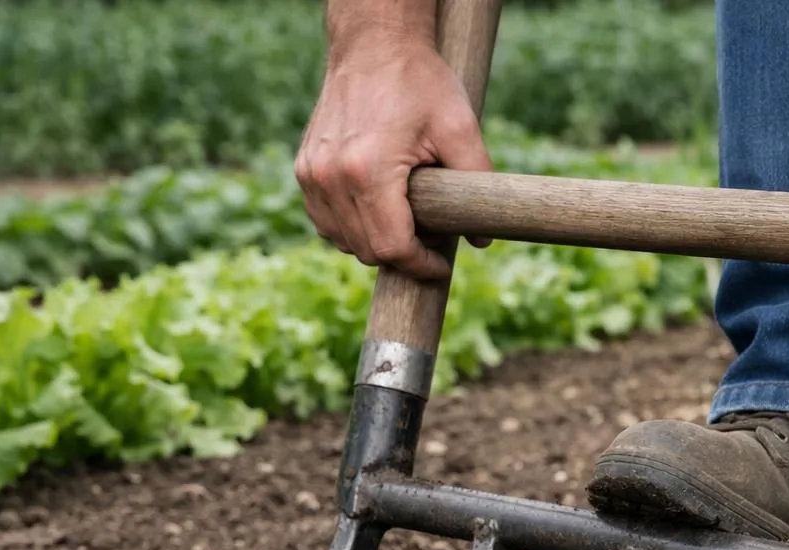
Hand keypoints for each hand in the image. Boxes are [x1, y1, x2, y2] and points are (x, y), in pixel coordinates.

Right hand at [296, 40, 490, 279]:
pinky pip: (325, 220)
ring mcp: (312, 172)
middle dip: (402, 256)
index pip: (390, 247)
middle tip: (431, 240)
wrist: (373, 44)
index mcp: (367, 169)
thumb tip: (483, 239)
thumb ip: (477, 183)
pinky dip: (350, 227)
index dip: (420, 266)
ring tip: (407, 222)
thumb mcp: (460, 129)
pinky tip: (378, 210)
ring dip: (375, 243)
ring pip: (342, 240)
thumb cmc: (419, 81)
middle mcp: (330, 175)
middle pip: (365, 250)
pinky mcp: (305, 167)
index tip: (441, 265)